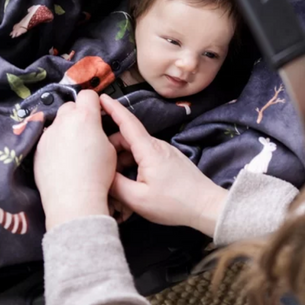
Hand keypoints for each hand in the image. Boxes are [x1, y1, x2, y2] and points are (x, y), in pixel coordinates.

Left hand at [34, 91, 116, 229]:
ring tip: (73, 150)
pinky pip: (47, 139)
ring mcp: (47, 135)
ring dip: (65, 130)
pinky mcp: (37, 149)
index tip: (97, 113)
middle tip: (85, 132)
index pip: (88, 94)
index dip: (94, 102)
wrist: (73, 200)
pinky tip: (61, 161)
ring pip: (57, 123)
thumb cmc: (97, 176)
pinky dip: (55, 145)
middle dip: (78, 115)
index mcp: (85, 117)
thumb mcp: (110, 149)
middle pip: (70, 106)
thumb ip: (100, 131)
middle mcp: (63, 121)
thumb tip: (94, 129)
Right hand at [100, 94, 227, 236]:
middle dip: (110, 146)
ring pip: (136, 148)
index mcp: (148, 150)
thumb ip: (115, 185)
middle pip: (127, 137)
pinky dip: (133, 163)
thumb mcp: (138, 199)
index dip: (112, 109)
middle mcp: (157, 146)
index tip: (100, 97)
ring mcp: (164, 152)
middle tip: (98, 162)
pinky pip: (145, 155)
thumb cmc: (175, 204)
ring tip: (112, 177)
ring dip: (122, 158)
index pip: (126, 122)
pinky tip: (128, 180)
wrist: (206, 207)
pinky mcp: (169, 160)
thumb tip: (101, 174)